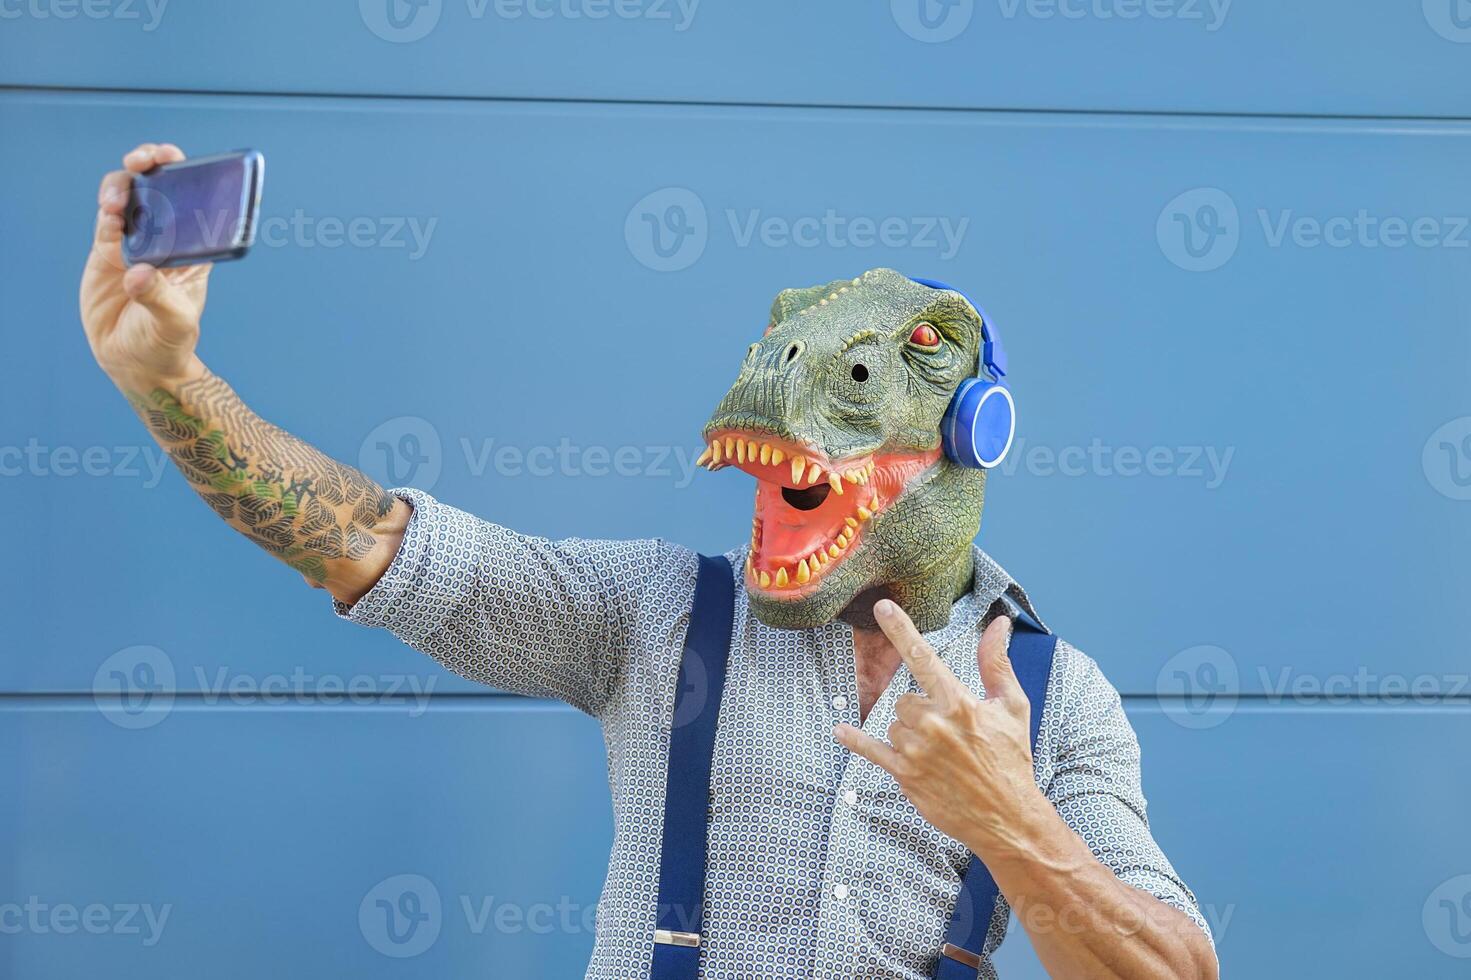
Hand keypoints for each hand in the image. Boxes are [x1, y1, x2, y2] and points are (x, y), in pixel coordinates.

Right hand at [80, 142, 209, 390]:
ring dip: (122, 186)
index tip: (174, 159)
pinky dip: (107, 210)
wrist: (136, 362)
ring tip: (117, 200)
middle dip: (149, 162)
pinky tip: (109, 214)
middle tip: (141, 161)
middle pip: (157, 183)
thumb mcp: (174, 321)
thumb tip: (137, 274)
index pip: (193, 196)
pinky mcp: (107, 252)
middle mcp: (165, 236)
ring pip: (127, 195)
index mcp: (193, 245)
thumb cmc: (168, 341)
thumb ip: (159, 297)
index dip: (185, 170)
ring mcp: (135, 241)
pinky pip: (107, 220)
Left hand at [834, 599, 1044, 851]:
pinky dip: (855, 740)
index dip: (901, 629)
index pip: (923, 657)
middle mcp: (934, 724)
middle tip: (948, 732)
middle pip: (905, 698)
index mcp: (959, 703)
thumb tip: (999, 623)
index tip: (882, 607)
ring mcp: (916, 750)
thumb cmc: (1012, 759)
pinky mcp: (905, 775)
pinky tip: (840, 731)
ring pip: (894, 723)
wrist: (1007, 816)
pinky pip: (871, 750)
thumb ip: (996, 662)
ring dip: (909, 732)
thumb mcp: (1012, 707)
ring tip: (940, 753)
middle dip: (920, 709)